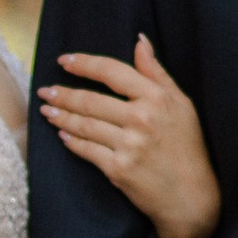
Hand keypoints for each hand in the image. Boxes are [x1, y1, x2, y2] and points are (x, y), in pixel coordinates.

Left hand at [39, 39, 218, 237]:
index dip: (83, 63)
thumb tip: (140, 40)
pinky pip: (86, 150)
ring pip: (84, 125)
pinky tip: (62, 135)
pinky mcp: (119, 169)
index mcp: (157, 97)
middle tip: (46, 91)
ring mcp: (130, 145)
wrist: (192, 197)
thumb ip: (156, 72)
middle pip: (91, 100)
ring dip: (61, 116)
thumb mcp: (181, 104)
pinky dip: (71, 141)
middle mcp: (142, 119)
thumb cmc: (188, 147)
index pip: (112, 71)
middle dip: (63, 94)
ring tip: (47, 111)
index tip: (63, 60)